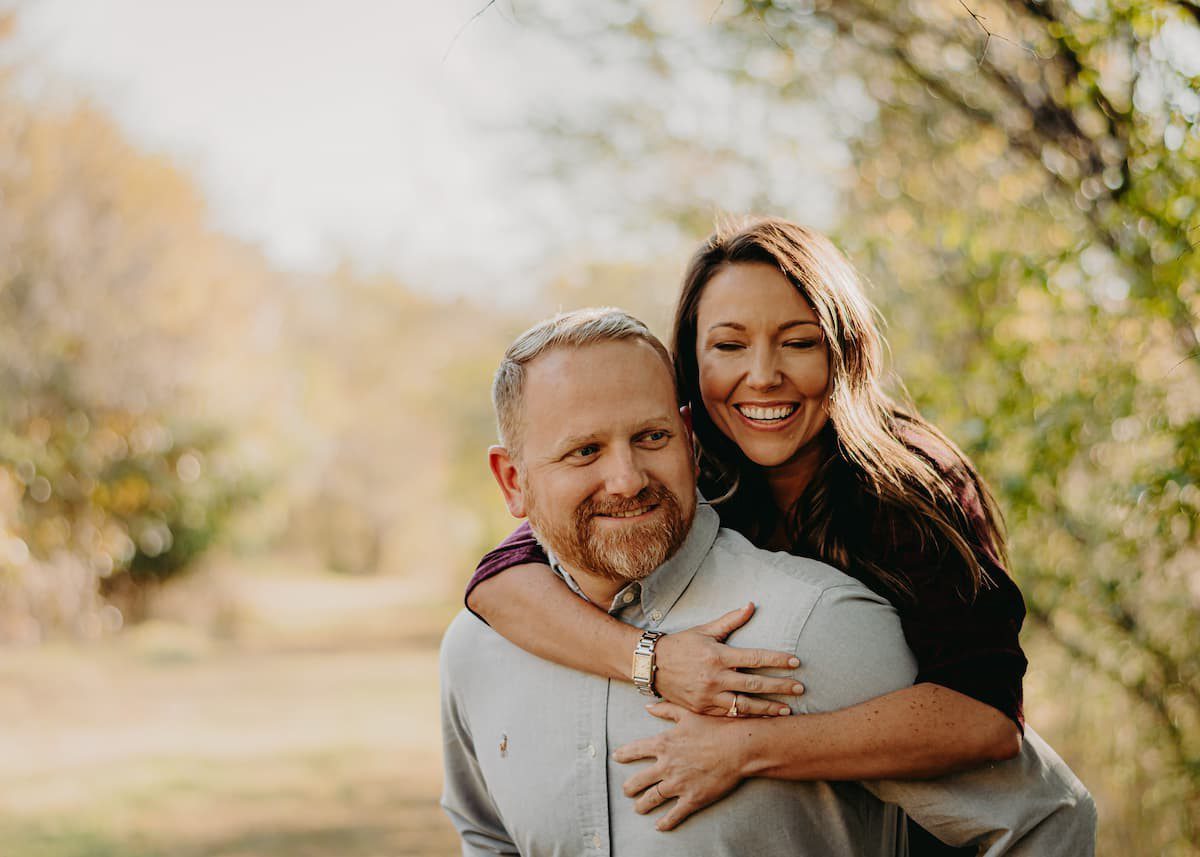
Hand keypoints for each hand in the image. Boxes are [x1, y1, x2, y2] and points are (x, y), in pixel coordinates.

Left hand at [615, 702, 755, 830]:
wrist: (739, 747)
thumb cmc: (715, 727)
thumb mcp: (688, 714)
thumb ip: (666, 710)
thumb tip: (648, 706)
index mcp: (664, 744)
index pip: (635, 750)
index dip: (623, 754)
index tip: (616, 757)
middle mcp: (666, 766)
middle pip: (638, 780)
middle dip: (629, 787)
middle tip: (627, 790)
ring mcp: (678, 784)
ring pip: (652, 799)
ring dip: (642, 805)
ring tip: (638, 808)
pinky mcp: (692, 798)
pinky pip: (674, 814)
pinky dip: (665, 822)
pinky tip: (659, 826)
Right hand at [654, 603, 801, 717]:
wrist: (651, 665)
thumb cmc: (681, 645)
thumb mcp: (705, 630)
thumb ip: (730, 621)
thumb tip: (751, 605)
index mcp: (718, 655)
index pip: (755, 658)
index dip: (777, 660)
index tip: (795, 662)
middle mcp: (715, 677)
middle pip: (755, 684)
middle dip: (780, 687)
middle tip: (800, 688)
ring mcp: (709, 696)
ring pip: (745, 705)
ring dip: (768, 708)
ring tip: (787, 710)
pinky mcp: (703, 709)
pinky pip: (730, 715)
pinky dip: (747, 717)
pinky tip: (762, 718)